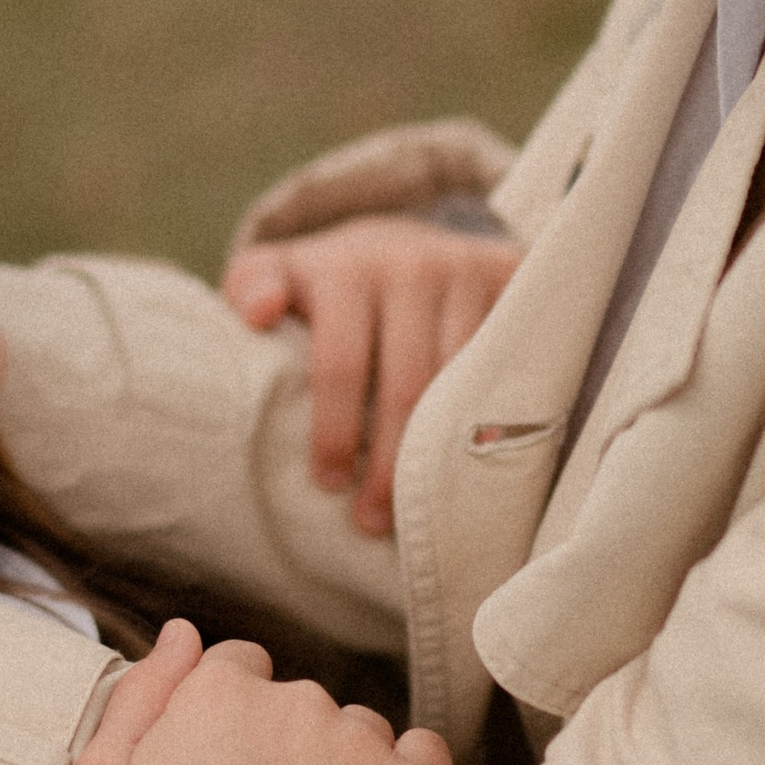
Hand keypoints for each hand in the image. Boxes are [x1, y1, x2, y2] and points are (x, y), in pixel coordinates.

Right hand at [71, 622, 453, 764]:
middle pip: (298, 705)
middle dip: (284, 749)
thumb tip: (182, 634)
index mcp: (219, 691)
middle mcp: (295, 701)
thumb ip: (139, 693)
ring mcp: (358, 745)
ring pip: (358, 733)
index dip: (228, 724)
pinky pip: (424, 757)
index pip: (238, 669)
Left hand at [222, 214, 517, 533]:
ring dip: (444, 456)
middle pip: (408, 386)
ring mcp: (469, 272)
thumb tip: (258, 314)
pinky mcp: (513, 283)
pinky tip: (478, 468)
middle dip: (389, 464)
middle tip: (374, 520)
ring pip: (464, 385)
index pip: (339, 363)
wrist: (403, 243)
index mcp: (348, 267)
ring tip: (423, 512)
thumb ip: (251, 289)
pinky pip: (511, 367)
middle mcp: (414, 263)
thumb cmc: (327, 285)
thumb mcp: (276, 273)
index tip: (330, 483)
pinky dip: (495, 421)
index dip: (335, 431)